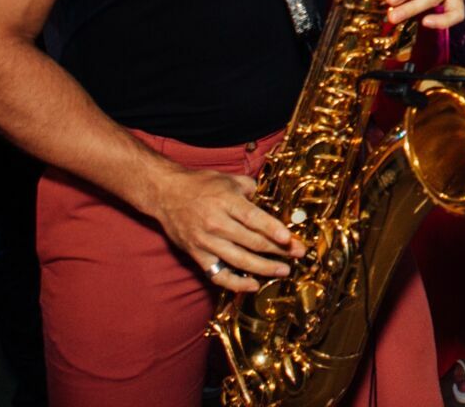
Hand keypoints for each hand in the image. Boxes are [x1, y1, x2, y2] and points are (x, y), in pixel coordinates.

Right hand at [147, 164, 305, 293]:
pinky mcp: (197, 255)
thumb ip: (250, 188)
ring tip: (283, 270)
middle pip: (252, 242)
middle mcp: (216, 223)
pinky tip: (253, 285)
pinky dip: (236, 284)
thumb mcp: (228, 179)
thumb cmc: (201, 184)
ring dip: (264, 268)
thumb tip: (267, 199)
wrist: (165, 193)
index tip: (289, 238)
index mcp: (226, 201)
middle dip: (279, 250)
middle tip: (299, 254)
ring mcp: (206, 242)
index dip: (272, 229)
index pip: (253, 218)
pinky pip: (218, 275)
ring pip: (240, 261)